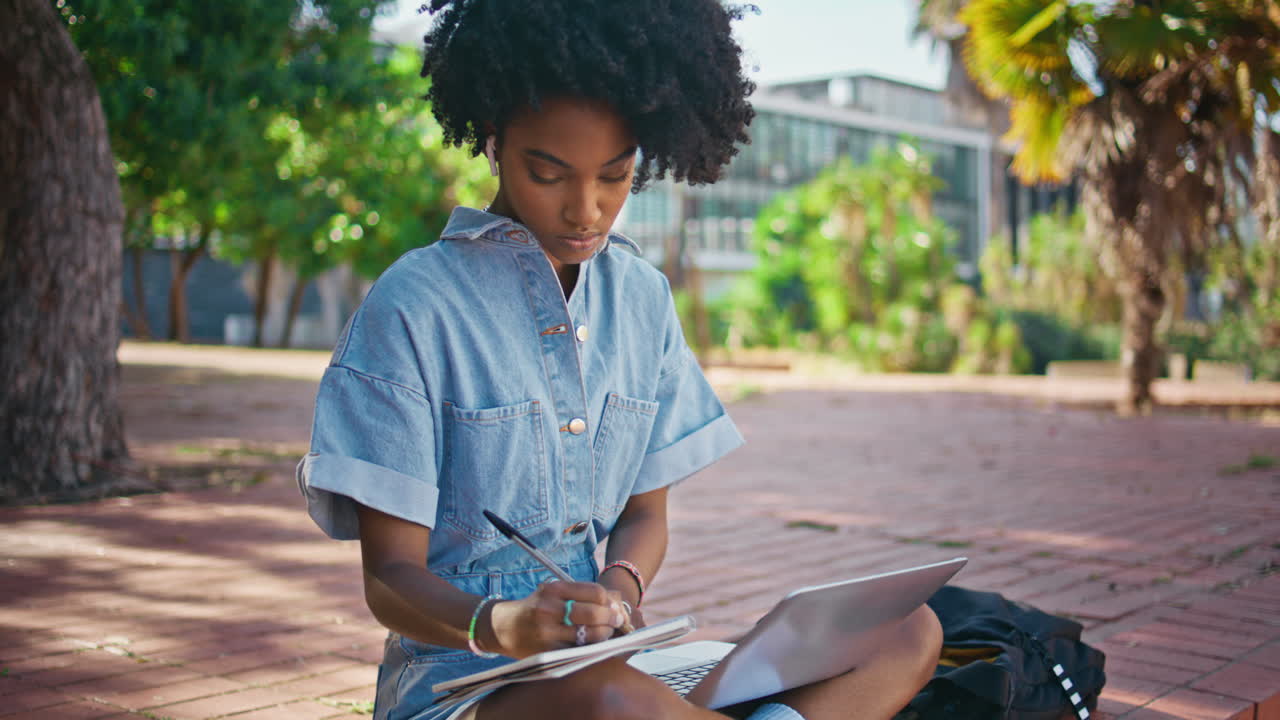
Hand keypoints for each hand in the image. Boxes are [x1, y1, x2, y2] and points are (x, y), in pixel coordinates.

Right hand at [486, 580, 627, 658]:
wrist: (503, 627)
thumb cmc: (535, 608)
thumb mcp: (554, 593)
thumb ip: (583, 594)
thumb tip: (617, 601)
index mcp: (554, 590)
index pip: (594, 592)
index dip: (609, 601)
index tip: (614, 607)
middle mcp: (549, 609)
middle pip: (594, 613)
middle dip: (611, 619)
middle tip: (616, 622)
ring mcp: (547, 632)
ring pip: (589, 635)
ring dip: (604, 635)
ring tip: (605, 633)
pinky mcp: (547, 651)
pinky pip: (579, 650)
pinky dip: (590, 648)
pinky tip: (592, 645)